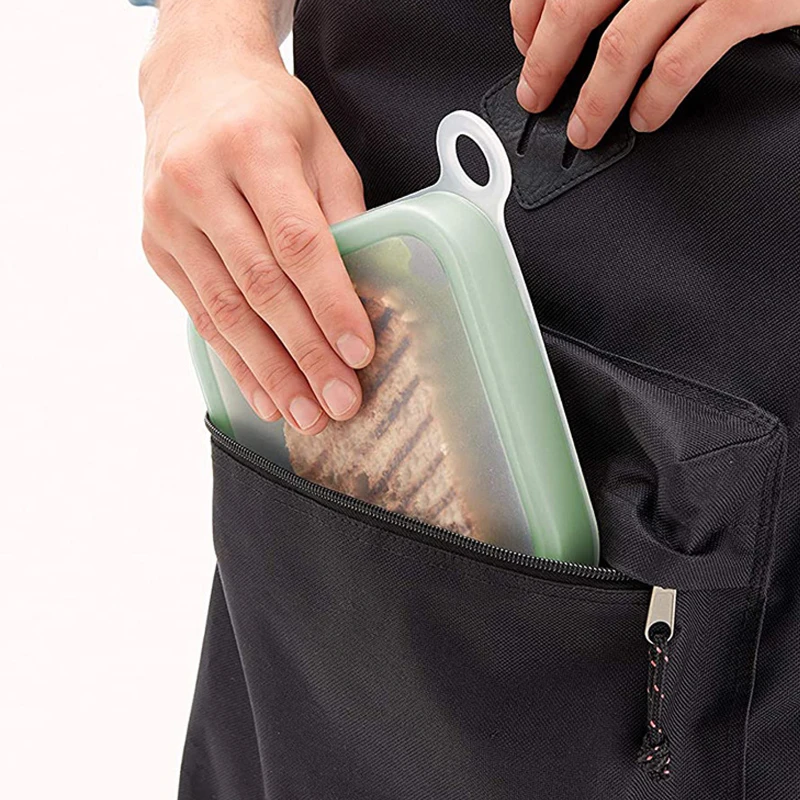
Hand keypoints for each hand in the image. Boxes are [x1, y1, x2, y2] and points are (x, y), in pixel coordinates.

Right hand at [139, 4, 373, 434]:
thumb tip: (364, 291)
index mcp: (252, 147)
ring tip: (306, 415)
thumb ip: (342, 213)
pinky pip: (201, 316)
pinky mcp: (155, 247)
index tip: (359, 352)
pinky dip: (236, 361)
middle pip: (261, 287)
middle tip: (339, 402)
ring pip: (227, 312)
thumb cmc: (268, 113)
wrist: (191, 82)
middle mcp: (199, 182)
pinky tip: (265, 396)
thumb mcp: (321, 146)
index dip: (330, 303)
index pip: (297, 242)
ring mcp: (168, 218)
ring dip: (270, 372)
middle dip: (305, 353)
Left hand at [511, 0, 799, 148]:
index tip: (525, 44)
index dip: (530, 12)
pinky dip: (653, 99)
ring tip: (585, 128)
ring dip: (594, 98)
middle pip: (576, 7)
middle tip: (536, 96)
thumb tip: (571, 22)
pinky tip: (644, 116)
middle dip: (546, 62)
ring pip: (620, 44)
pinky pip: (680, 62)